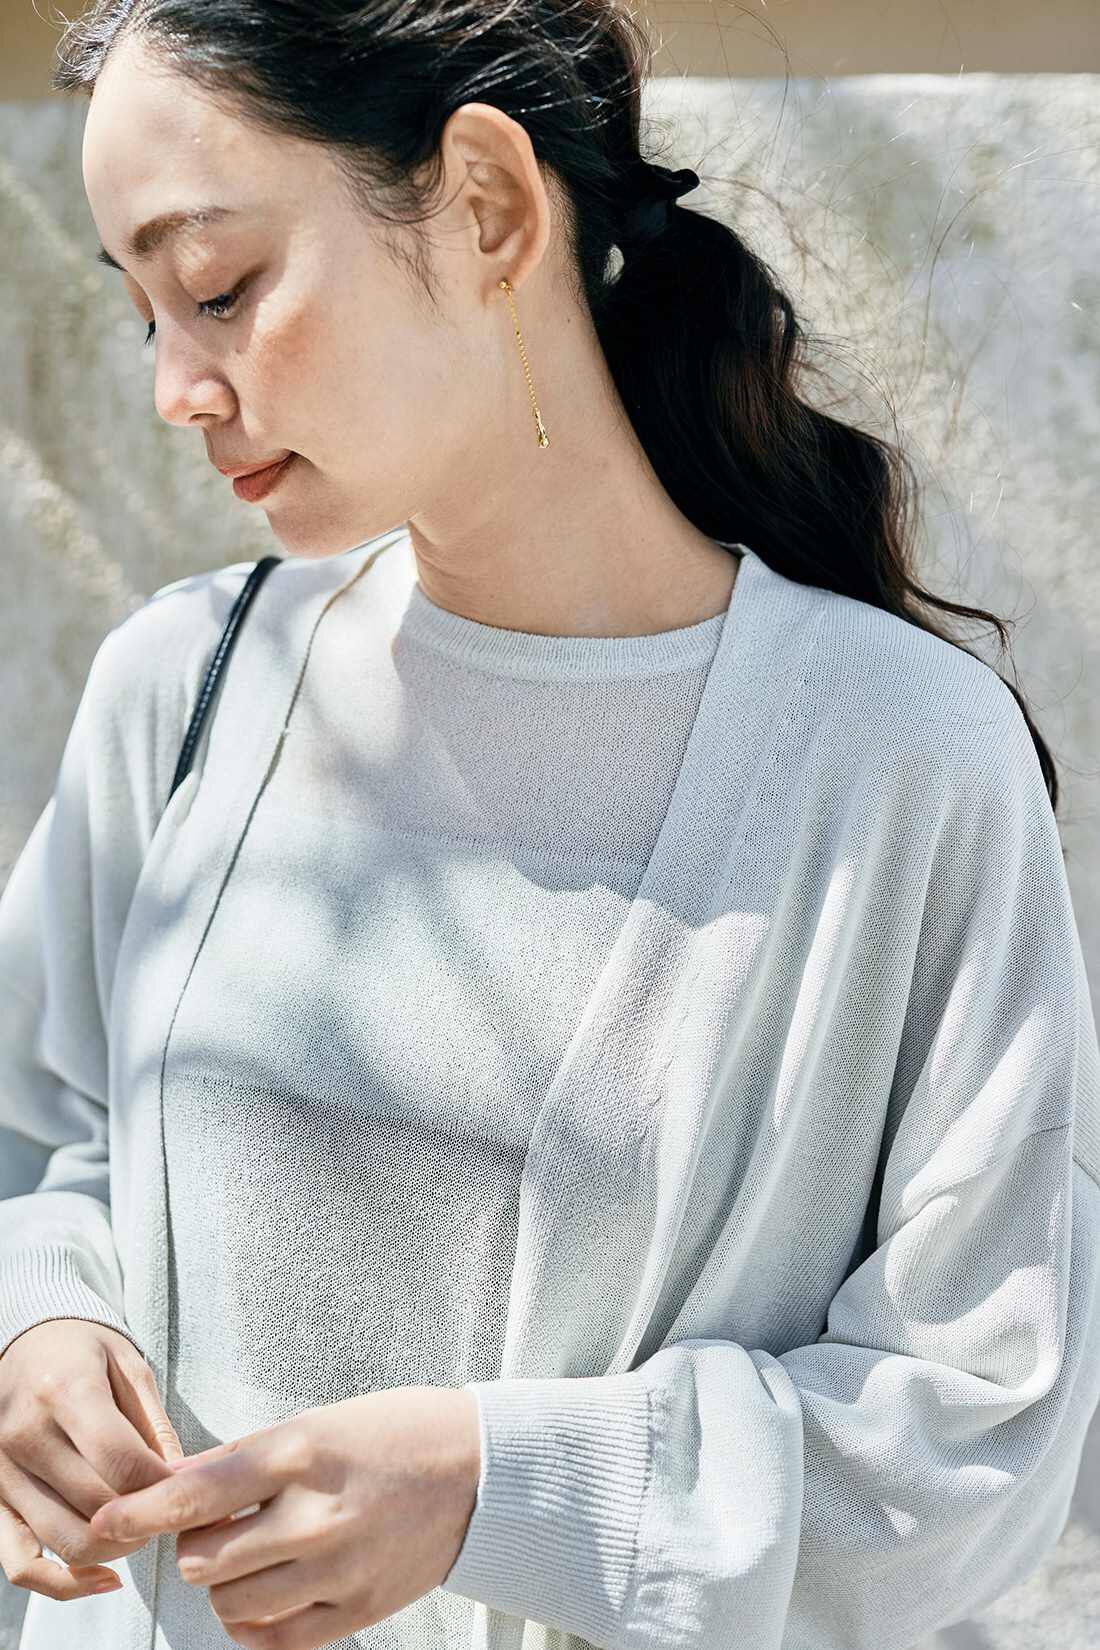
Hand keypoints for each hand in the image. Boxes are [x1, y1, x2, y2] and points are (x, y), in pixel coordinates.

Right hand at [0, 1320, 183, 1600]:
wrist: (26, 1341)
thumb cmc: (82, 1350)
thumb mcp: (128, 1363)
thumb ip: (154, 1421)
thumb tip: (182, 1478)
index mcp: (64, 1391)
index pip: (121, 1461)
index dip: (162, 1484)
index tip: (184, 1483)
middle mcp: (25, 1434)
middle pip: (98, 1505)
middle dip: (147, 1515)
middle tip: (171, 1506)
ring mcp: (2, 1473)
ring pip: (67, 1541)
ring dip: (117, 1547)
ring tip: (143, 1529)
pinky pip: (20, 1564)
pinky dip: (63, 1584)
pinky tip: (103, 1576)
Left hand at [86, 1385, 480, 1648]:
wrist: (479, 1471)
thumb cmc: (394, 1434)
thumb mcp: (318, 1420)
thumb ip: (245, 1459)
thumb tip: (174, 1488)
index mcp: (303, 1451)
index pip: (197, 1493)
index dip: (140, 1513)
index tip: (105, 1525)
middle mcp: (316, 1514)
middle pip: (204, 1561)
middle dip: (196, 1547)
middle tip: (219, 1527)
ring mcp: (338, 1568)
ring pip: (231, 1604)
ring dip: (227, 1582)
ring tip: (255, 1553)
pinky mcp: (358, 1610)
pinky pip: (273, 1638)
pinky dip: (255, 1619)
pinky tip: (270, 1589)